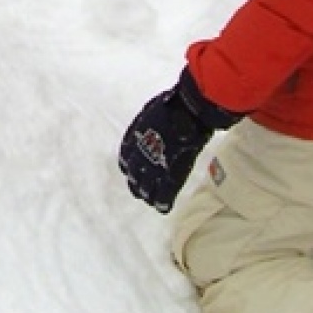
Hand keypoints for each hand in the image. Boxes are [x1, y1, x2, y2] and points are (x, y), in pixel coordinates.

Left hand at [118, 70, 240, 213]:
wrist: (187, 112)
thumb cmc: (173, 105)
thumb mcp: (152, 112)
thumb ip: (149, 122)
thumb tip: (153, 122)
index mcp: (134, 137)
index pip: (126, 157)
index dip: (129, 166)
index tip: (131, 171)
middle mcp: (139, 154)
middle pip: (133, 175)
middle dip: (136, 184)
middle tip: (139, 191)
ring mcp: (154, 165)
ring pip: (145, 188)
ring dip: (147, 195)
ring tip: (150, 200)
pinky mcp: (170, 174)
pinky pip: (164, 194)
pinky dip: (162, 202)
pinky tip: (163, 207)